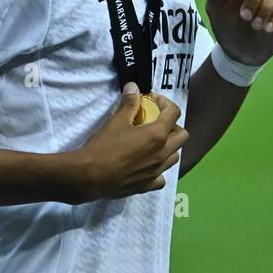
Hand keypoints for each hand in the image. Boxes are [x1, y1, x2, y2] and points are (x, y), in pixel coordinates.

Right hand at [64, 83, 187, 203]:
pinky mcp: (148, 185)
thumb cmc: (104, 146)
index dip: (165, 103)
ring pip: (175, 156)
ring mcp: (157, 171)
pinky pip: (161, 177)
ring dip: (169, 146)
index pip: (174, 112)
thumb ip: (130, 103)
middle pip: (182, 135)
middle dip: (173, 125)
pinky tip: (146, 165)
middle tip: (156, 122)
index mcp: (157, 135)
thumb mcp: (116, 121)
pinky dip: (158, 170)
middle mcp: (162, 154)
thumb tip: (134, 87)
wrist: (89, 177)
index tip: (152, 102)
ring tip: (152, 143)